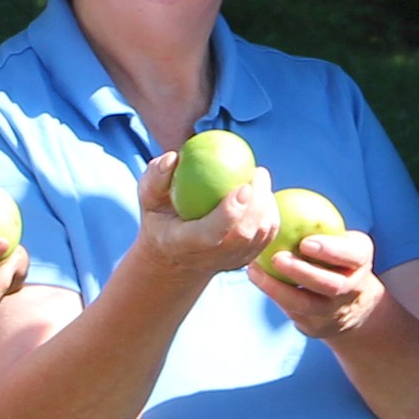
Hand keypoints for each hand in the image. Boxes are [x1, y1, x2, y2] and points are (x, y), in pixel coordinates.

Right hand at [131, 150, 277, 282]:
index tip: (243, 185)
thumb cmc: (161, 219)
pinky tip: (265, 191)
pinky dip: (271, 212)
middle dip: (258, 202)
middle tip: (258, 171)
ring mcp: (232, 262)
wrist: (176, 258)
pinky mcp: (246, 259)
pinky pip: (267, 235)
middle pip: (245, 234)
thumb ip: (155, 178)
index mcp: (186, 244)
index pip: (212, 233)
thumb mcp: (148, 199)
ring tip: (261, 177)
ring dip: (267, 205)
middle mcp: (212, 258)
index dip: (230, 213)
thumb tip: (174, 157)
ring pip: (261, 235)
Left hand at [252, 229, 384, 340]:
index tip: (306, 242)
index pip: (351, 255)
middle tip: (277, 258)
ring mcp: (334, 311)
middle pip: (330, 284)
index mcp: (360, 259)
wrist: (352, 305)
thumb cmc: (336, 257)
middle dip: (303, 273)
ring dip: (279, 289)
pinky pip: (292, 313)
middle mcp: (351, 288)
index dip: (330, 250)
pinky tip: (255, 278)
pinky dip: (272, 296)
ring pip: (307, 305)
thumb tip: (274, 195)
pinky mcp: (315, 327)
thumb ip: (318, 222)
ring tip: (255, 272)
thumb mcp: (339, 238)